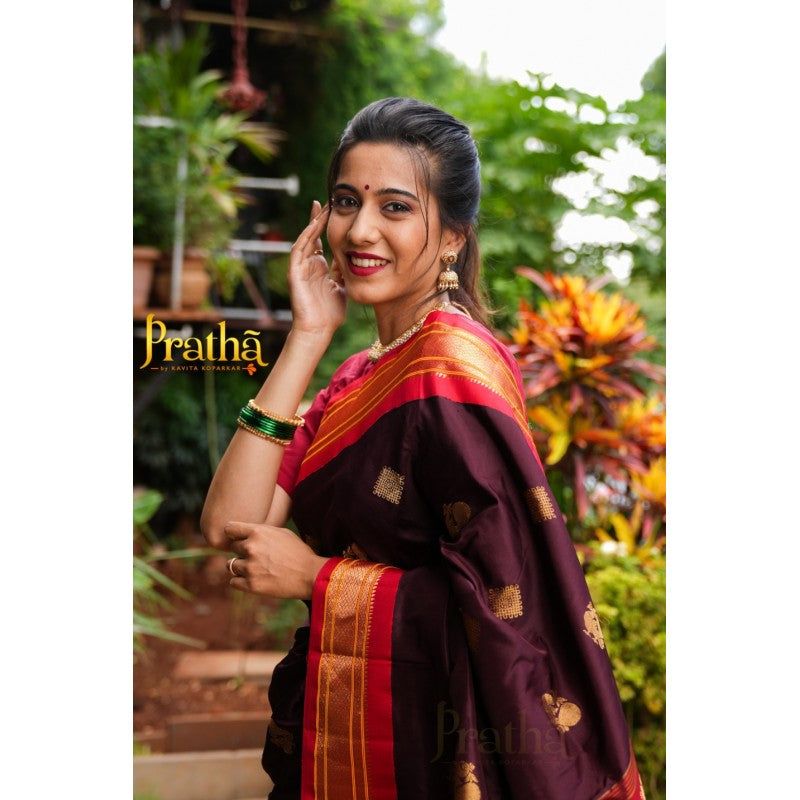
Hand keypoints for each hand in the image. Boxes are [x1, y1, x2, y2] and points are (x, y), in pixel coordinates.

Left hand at [225, 520, 327, 599]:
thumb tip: (244, 533)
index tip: (239, 538)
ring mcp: (250, 568)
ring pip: (231, 565)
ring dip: (241, 567)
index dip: (234, 534)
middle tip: (257, 556)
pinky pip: (233, 582)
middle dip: (242, 551)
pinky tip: (254, 579)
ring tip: (256, 568)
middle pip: (232, 548)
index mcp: (258, 532)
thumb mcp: (281, 533)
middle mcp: (251, 548)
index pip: (229, 529)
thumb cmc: (298, 552)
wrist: (310, 575)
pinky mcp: (251, 585)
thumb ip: (260, 531)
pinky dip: (240, 581)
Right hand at [287, 200, 346, 338]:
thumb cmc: (330, 314)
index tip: (336, 209)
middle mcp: (308, 264)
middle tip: (328, 199)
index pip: (322, 241)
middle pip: (312, 235)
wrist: (318, 330)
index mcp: (319, 267)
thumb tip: (351, 257)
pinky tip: (313, 226)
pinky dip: (306, 238)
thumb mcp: (341, 287)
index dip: (328, 226)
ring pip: (305, 239)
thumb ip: (343, 272)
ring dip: (313, 223)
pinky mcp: (295, 273)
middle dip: (319, 218)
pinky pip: (299, 251)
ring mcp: (300, 268)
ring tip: (322, 207)